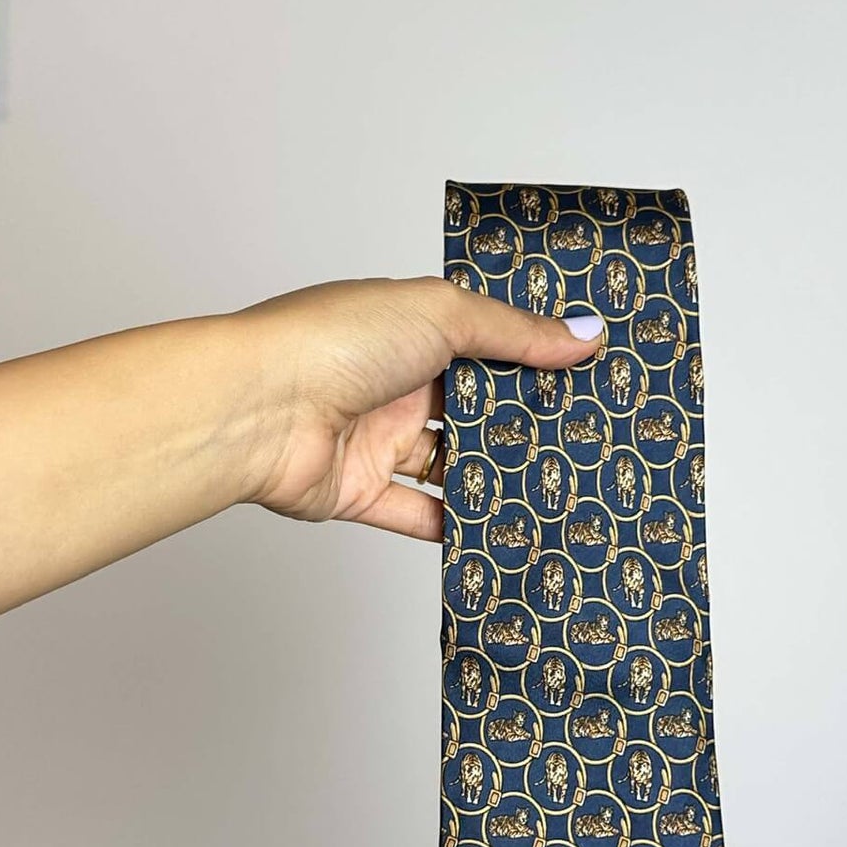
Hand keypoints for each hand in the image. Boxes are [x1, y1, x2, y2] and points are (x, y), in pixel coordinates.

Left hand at [234, 278, 604, 540]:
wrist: (259, 408)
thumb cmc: (335, 341)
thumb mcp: (442, 315)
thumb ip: (514, 332)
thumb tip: (585, 335)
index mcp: (406, 329)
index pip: (480, 343)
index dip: (529, 358)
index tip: (587, 375)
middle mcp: (390, 383)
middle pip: (469, 409)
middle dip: (520, 424)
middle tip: (586, 440)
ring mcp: (374, 439)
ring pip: (447, 465)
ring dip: (493, 477)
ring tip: (558, 490)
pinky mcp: (358, 492)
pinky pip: (415, 514)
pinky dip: (453, 526)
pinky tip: (502, 532)